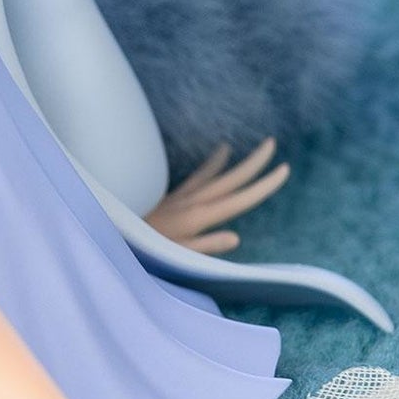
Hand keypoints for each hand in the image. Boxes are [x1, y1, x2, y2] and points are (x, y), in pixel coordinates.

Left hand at [143, 138, 288, 255]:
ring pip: (218, 174)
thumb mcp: (177, 254)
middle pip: (231, 178)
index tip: (284, 170)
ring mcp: (185, 195)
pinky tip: (222, 150)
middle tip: (273, 144)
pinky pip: (200, 175)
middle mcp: (194, 201)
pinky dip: (214, 163)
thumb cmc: (147, 247)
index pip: (240, 198)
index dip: (263, 185)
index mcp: (200, 216)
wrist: (114, 228)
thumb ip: (205, 245)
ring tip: (257, 147)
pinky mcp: (175, 195)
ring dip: (239, 160)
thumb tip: (236, 236)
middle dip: (255, 163)